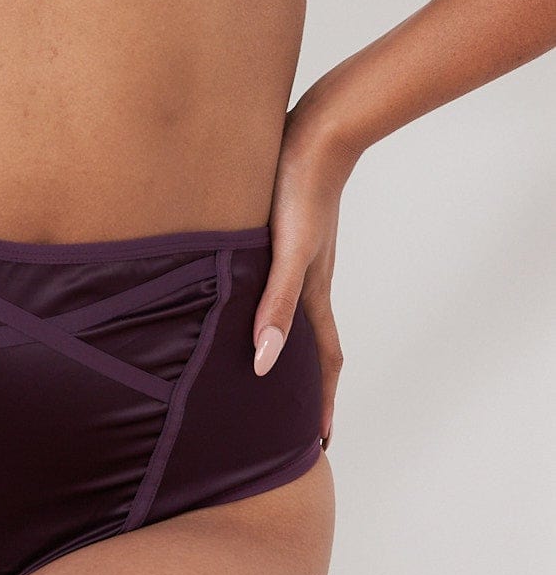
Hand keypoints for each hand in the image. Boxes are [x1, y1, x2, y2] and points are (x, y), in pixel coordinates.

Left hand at [251, 86, 352, 449]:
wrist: (316, 132)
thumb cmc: (299, 189)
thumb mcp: (286, 252)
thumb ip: (275, 305)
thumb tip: (265, 363)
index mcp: (312, 292)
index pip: (323, 361)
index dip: (322, 402)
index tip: (320, 442)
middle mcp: (309, 278)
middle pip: (313, 343)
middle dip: (308, 384)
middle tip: (294, 420)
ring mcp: (300, 254)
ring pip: (296, 312)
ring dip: (290, 344)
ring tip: (272, 366)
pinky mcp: (285, 230)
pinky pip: (281, 281)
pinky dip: (273, 303)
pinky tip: (252, 296)